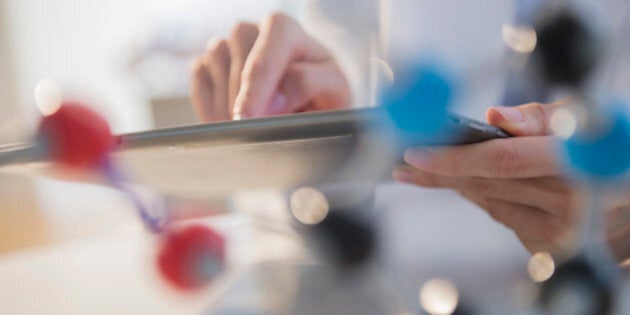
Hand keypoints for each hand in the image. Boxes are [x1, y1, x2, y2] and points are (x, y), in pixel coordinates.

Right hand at [190, 12, 350, 121]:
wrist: (308, 107)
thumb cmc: (324, 95)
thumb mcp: (332, 90)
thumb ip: (307, 86)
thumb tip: (271, 101)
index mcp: (287, 31)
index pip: (265, 54)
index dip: (255, 89)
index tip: (247, 119)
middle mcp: (255, 31)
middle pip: (237, 54)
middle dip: (242, 97)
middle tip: (251, 131)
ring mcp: (229, 45)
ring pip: (214, 62)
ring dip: (226, 102)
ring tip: (247, 128)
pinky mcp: (209, 62)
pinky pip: (198, 76)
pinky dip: (209, 103)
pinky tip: (229, 119)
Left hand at [393, 101, 585, 257]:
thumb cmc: (603, 151)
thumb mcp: (582, 121)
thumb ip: (538, 118)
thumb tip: (492, 116)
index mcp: (576, 166)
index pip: (501, 161)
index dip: (454, 159)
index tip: (416, 154)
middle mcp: (568, 207)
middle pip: (486, 186)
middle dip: (440, 174)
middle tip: (405, 165)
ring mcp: (559, 235)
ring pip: (490, 205)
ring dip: (459, 186)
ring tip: (429, 171)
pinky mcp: (550, 252)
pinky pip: (504, 219)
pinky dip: (489, 200)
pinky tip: (476, 186)